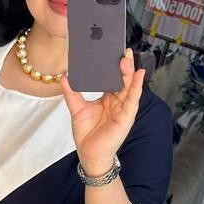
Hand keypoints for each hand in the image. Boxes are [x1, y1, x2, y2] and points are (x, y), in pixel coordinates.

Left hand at [61, 49, 144, 176]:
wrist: (89, 154)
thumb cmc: (87, 135)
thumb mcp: (77, 109)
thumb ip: (72, 92)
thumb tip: (64, 76)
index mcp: (108, 98)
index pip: (113, 78)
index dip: (113, 65)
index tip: (110, 50)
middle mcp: (118, 102)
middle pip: (123, 79)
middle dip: (123, 64)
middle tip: (121, 49)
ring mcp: (123, 109)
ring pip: (129, 86)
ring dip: (130, 72)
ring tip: (127, 57)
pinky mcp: (126, 117)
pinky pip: (133, 99)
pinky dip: (137, 87)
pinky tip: (139, 75)